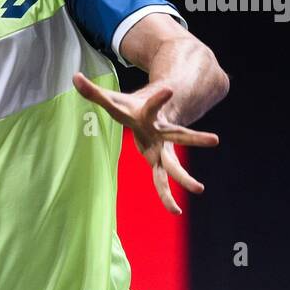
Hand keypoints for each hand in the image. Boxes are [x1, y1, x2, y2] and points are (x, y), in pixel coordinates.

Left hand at [72, 72, 219, 214]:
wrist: (155, 112)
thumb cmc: (129, 107)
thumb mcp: (112, 100)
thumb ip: (93, 91)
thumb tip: (74, 78)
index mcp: (147, 115)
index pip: (151, 106)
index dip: (157, 98)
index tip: (169, 89)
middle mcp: (160, 132)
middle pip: (178, 135)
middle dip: (194, 138)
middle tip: (215, 140)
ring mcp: (163, 148)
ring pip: (174, 164)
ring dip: (184, 177)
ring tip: (199, 190)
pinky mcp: (160, 160)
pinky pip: (163, 180)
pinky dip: (166, 196)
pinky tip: (174, 212)